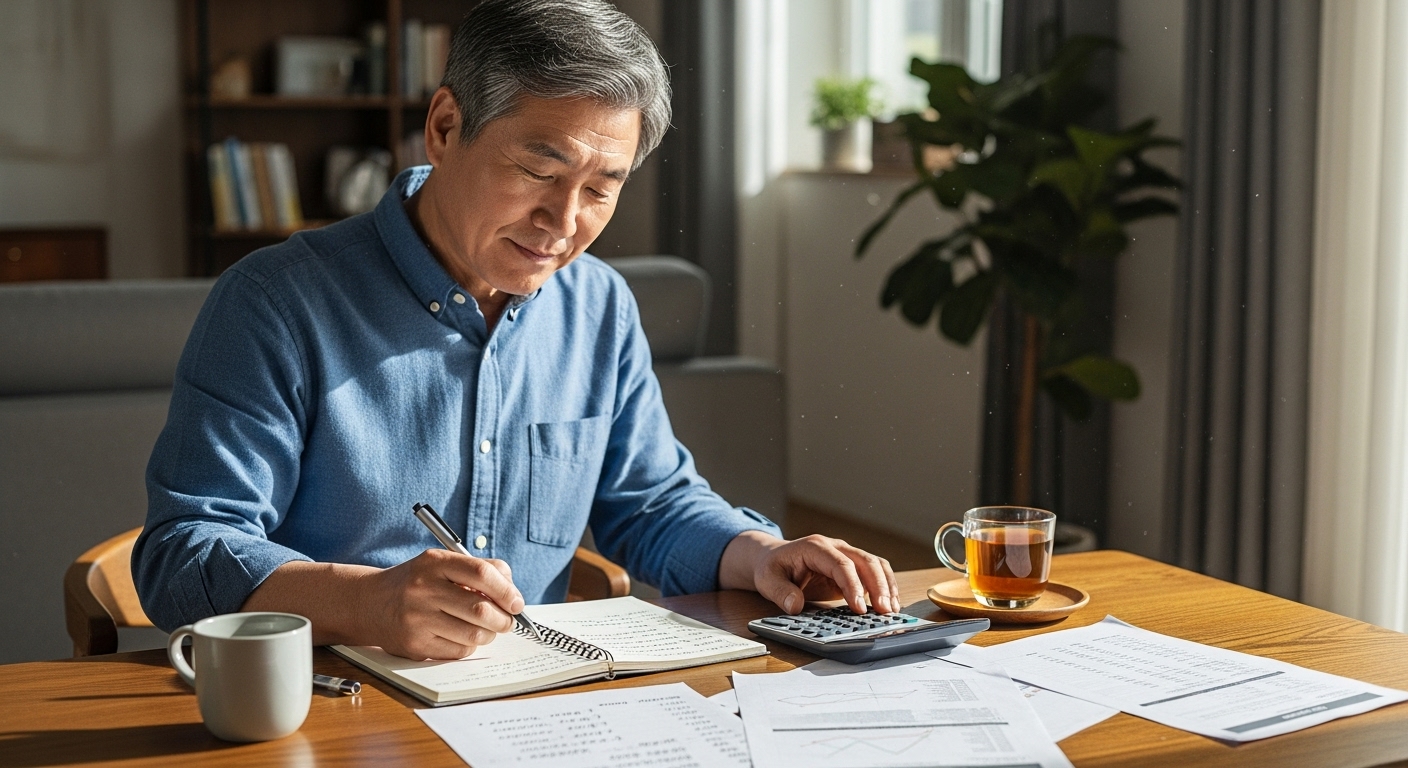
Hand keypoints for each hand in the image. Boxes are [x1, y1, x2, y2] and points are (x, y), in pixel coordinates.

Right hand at [360, 549, 524, 658]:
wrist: (370, 603)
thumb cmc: (417, 582)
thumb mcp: (441, 564)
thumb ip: (478, 569)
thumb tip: (512, 593)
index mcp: (433, 563)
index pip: (481, 573)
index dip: (506, 590)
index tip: (516, 602)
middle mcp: (423, 589)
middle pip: (480, 609)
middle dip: (503, 619)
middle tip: (507, 621)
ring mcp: (416, 619)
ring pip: (473, 635)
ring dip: (488, 635)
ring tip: (485, 629)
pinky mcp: (414, 645)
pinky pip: (458, 652)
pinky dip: (468, 646)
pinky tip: (460, 636)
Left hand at [718, 531, 900, 614]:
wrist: (774, 560)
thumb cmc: (772, 568)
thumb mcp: (767, 579)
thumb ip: (780, 592)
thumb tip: (795, 605)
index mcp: (815, 547)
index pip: (841, 564)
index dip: (853, 586)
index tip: (859, 608)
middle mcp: (835, 548)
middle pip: (865, 561)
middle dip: (878, 586)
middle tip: (884, 611)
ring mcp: (846, 556)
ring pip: (875, 564)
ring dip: (887, 586)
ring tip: (891, 610)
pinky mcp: (852, 568)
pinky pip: (874, 573)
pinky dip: (885, 587)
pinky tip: (890, 605)